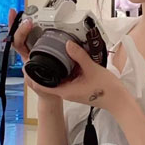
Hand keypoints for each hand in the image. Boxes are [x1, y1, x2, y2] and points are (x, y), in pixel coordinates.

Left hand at [8, 8, 128, 110]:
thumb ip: (79, 55)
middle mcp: (66, 92)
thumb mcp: (91, 69)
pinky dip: (65, 68)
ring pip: (58, 78)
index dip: (31, 76)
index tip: (26, 65)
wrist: (118, 100)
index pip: (40, 86)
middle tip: (36, 54)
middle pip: (47, 81)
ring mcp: (72, 90)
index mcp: (65, 91)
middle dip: (41, 69)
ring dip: (54, 68)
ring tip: (51, 53)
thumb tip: (67, 44)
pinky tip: (69, 58)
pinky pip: (67, 77)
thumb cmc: (106, 90)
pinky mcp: (78, 87)